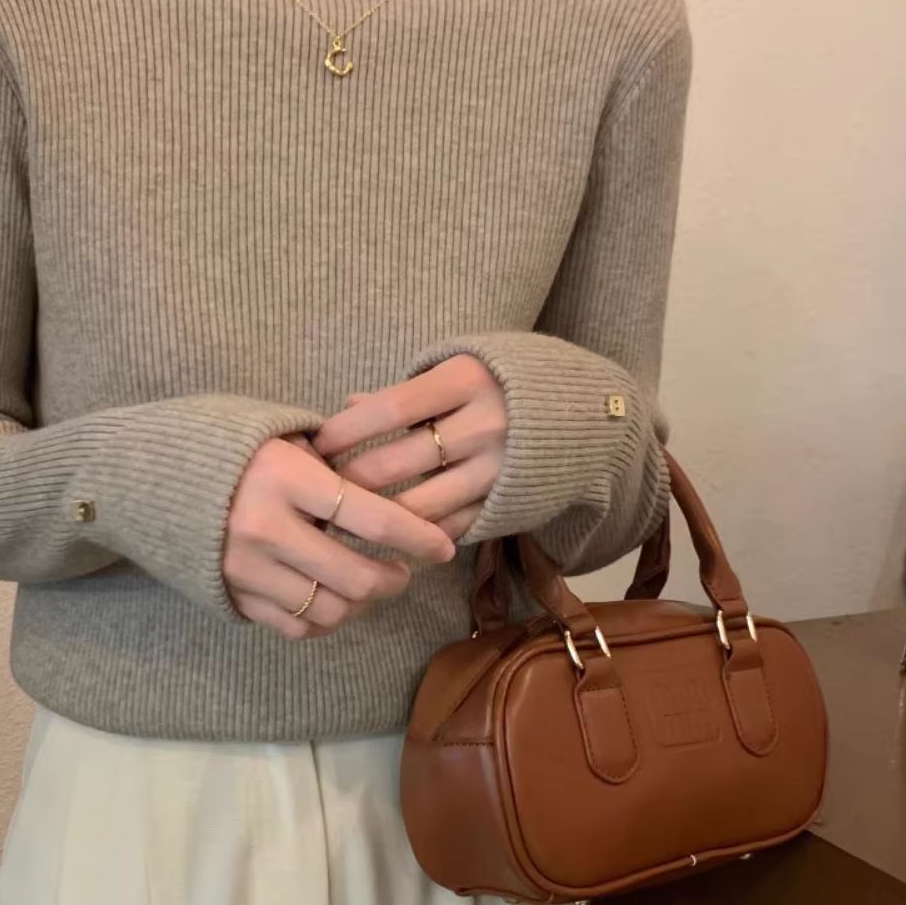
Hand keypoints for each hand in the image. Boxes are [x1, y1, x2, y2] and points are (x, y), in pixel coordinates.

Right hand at [225, 433, 456, 639]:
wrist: (148, 477)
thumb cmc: (229, 447)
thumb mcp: (282, 436)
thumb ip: (334, 462)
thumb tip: (394, 488)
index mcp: (285, 477)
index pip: (371, 517)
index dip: (418, 536)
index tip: (442, 547)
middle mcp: (265, 528)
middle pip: (356, 577)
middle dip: (394, 580)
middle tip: (405, 572)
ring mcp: (247, 570)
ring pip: (330, 610)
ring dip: (361, 604)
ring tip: (369, 587)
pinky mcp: (233, 596)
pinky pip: (296, 627)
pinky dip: (323, 620)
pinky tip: (332, 599)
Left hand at [307, 355, 505, 541]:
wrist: (587, 412)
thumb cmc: (508, 382)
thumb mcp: (461, 368)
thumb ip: (407, 391)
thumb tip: (349, 408)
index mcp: (466, 380)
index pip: (389, 408)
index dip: (346, 430)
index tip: (317, 444)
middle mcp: (483, 426)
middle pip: (396, 464)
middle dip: (348, 483)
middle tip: (319, 491)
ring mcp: (496, 471)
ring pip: (417, 508)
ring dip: (374, 519)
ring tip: (342, 521)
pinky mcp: (505, 506)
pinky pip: (448, 529)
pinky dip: (413, 536)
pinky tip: (387, 536)